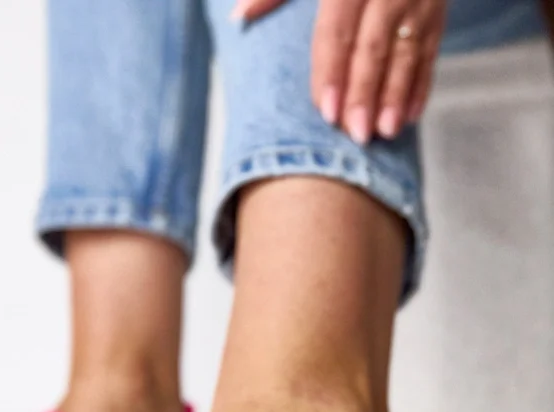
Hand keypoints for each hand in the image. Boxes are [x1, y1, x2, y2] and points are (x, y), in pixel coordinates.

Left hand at [231, 0, 446, 142]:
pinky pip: (432, 52)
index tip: (326, 112)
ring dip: (397, 95)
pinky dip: (422, 85)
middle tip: (355, 133)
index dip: (331, 71)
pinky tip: (410, 117)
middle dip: (365, 92)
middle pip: (374, 46)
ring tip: (385, 132)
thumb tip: (238, 17)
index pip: (338, 29)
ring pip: (408, 51)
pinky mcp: (439, 12)